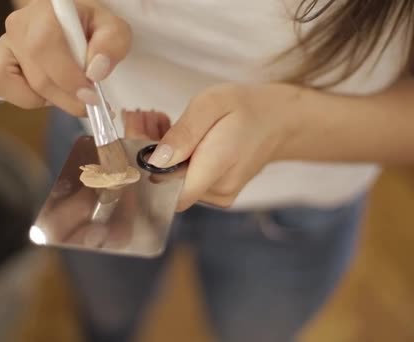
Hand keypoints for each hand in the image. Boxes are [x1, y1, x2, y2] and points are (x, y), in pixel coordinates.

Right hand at [0, 0, 130, 114]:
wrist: (77, 25)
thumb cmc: (93, 28)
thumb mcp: (115, 30)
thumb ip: (111, 46)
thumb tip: (94, 71)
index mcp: (45, 12)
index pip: (45, 48)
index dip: (69, 78)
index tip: (92, 95)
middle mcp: (17, 27)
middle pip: (36, 77)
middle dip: (67, 98)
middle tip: (89, 100)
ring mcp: (2, 46)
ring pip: (4, 83)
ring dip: (38, 98)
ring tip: (60, 91)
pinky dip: (5, 95)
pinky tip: (30, 95)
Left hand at [145, 83, 297, 210]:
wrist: (279, 121)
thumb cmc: (246, 108)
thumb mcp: (212, 105)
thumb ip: (184, 133)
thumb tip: (156, 161)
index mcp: (218, 168)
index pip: (166, 191)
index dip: (142, 168)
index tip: (134, 134)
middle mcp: (217, 191)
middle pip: (165, 184)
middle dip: (144, 152)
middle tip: (140, 116)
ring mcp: (217, 196)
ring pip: (171, 181)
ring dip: (156, 153)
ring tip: (156, 119)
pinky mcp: (215, 193)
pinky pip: (183, 180)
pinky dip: (170, 158)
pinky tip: (170, 134)